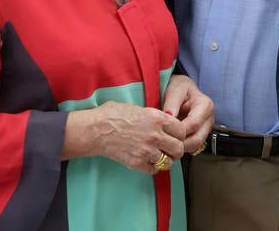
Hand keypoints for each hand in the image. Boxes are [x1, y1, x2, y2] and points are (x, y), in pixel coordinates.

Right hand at [65, 102, 185, 173]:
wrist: (97, 129)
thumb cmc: (113, 114)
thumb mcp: (138, 108)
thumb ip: (154, 116)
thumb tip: (163, 122)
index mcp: (156, 118)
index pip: (181, 129)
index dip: (179, 133)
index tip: (175, 135)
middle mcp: (155, 135)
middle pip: (179, 148)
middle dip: (176, 148)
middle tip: (171, 148)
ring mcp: (147, 151)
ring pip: (169, 162)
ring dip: (166, 159)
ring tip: (160, 155)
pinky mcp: (138, 163)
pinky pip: (154, 170)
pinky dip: (153, 167)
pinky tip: (148, 161)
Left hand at [162, 74, 213, 154]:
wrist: (182, 89)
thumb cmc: (179, 88)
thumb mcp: (175, 90)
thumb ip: (172, 103)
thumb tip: (168, 117)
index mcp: (205, 105)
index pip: (193, 124)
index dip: (179, 130)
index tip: (165, 131)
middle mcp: (209, 119)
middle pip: (196, 139)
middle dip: (180, 142)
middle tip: (164, 140)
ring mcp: (206, 129)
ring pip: (195, 146)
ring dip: (180, 146)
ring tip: (167, 140)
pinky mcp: (201, 135)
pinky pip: (193, 147)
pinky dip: (182, 147)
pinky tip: (172, 140)